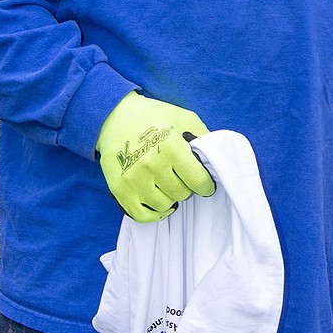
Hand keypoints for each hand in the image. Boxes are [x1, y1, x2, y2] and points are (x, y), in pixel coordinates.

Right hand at [96, 91, 214, 221]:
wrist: (115, 116)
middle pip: (182, 194)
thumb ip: (204, 139)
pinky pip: (142, 216)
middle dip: (186, 186)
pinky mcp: (119, 190)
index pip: (198, 181)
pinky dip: (155, 213)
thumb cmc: (154, 117)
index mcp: (171, 147)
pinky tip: (160, 201)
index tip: (205, 183)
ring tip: (168, 183)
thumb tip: (217, 160)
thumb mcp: (185, 118)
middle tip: (181, 176)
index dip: (206, 184)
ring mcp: (134, 180)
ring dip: (170, 197)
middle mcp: (152, 165)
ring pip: (165, 205)